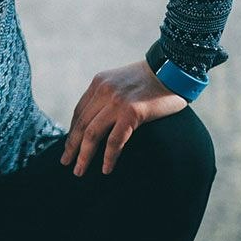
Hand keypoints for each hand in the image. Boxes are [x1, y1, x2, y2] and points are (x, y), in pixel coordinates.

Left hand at [59, 60, 188, 176]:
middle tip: (65, 163)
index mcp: (99, 83)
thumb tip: (102, 119)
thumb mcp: (123, 82)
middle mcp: (104, 91)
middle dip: (72, 146)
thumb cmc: (154, 79)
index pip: (79, 112)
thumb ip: (110, 96)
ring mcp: (117, 101)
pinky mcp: (132, 112)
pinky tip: (106, 169)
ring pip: (92, 134)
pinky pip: (114, 140)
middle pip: (81, 124)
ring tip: (79, 171)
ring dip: (84, 155)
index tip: (69, 147)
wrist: (176, 69)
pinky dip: (109, 157)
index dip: (72, 132)